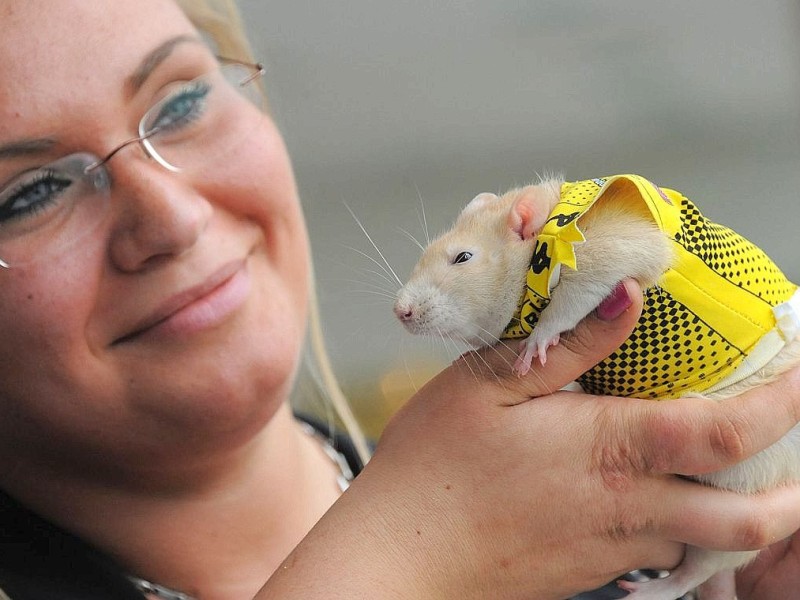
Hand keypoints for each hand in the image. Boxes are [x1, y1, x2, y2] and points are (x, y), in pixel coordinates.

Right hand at [262, 280, 799, 598]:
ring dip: (737, 510)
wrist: (399, 555)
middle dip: (792, 492)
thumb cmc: (433, 466)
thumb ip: (568, 343)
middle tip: (797, 457)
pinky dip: (681, 529)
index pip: (725, 430)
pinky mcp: (590, 574)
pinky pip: (658, 555)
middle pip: (746, 517)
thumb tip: (629, 296)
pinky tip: (653, 499)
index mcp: (606, 449)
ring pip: (706, 541)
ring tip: (730, 470)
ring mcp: (611, 549)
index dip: (783, 402)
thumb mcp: (486, 382)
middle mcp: (625, 507)